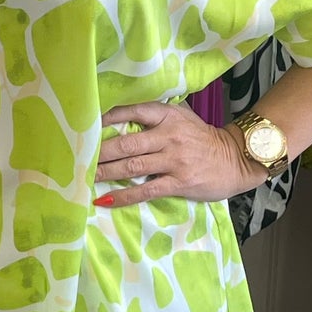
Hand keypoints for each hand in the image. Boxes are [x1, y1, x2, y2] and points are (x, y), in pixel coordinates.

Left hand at [94, 102, 262, 205]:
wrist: (235, 159)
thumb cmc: (202, 139)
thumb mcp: (183, 118)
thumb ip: (156, 117)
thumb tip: (121, 118)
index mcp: (168, 116)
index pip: (133, 111)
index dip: (108, 117)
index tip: (86, 125)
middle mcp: (169, 136)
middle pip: (126, 143)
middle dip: (99, 151)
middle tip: (76, 157)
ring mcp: (174, 160)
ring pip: (132, 166)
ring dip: (105, 172)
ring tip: (84, 177)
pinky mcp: (178, 182)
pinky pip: (145, 190)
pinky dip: (123, 195)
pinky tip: (105, 199)